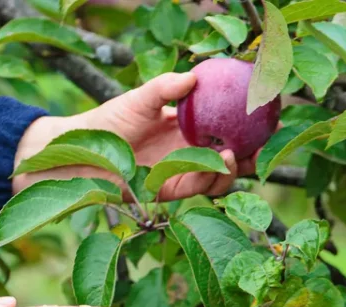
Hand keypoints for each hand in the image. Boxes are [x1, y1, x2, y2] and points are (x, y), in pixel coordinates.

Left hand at [12, 73, 248, 201]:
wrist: (80, 155)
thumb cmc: (108, 122)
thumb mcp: (140, 98)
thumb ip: (165, 87)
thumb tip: (195, 75)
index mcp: (186, 127)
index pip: (224, 126)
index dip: (246, 125)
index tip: (265, 118)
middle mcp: (188, 152)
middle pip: (230, 155)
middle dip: (252, 154)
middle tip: (265, 144)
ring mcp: (182, 172)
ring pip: (219, 176)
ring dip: (233, 168)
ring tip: (235, 154)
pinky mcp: (171, 191)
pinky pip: (199, 186)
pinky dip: (211, 178)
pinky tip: (217, 164)